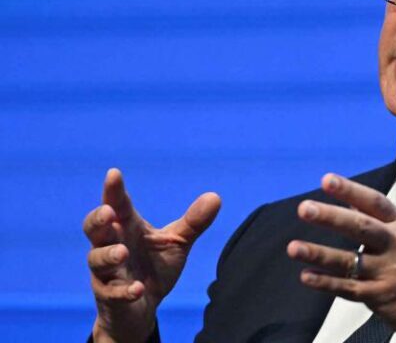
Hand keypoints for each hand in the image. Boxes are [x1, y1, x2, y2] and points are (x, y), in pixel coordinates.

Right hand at [83, 168, 220, 341]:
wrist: (142, 308)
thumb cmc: (154, 267)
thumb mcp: (177, 243)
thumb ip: (193, 222)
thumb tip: (215, 196)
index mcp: (127, 227)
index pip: (118, 205)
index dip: (114, 191)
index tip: (114, 173)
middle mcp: (112, 245)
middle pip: (94, 229)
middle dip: (98, 220)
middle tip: (108, 212)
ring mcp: (106, 273)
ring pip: (96, 260)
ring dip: (108, 255)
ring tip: (123, 252)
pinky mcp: (109, 297)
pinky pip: (112, 293)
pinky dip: (124, 290)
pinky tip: (137, 288)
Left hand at [286, 173, 395, 338]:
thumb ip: (381, 219)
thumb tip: (349, 202)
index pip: (374, 202)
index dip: (350, 190)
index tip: (326, 180)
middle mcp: (395, 245)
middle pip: (360, 227)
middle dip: (330, 216)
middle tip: (304, 209)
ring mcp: (388, 271)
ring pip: (349, 260)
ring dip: (319, 253)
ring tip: (293, 247)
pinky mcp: (380, 296)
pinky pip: (348, 288)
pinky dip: (326, 283)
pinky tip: (306, 276)